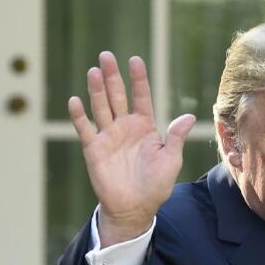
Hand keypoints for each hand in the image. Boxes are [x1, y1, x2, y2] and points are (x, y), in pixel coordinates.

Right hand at [68, 52, 196, 246]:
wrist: (135, 208)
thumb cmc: (156, 185)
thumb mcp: (171, 160)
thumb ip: (176, 137)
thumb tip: (189, 116)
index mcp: (145, 127)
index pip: (141, 97)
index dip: (138, 79)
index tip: (134, 60)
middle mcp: (125, 127)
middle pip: (118, 96)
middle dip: (112, 76)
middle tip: (106, 56)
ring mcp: (108, 136)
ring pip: (101, 107)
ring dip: (96, 90)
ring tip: (94, 71)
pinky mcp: (93, 149)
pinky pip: (85, 129)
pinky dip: (79, 116)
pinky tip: (75, 101)